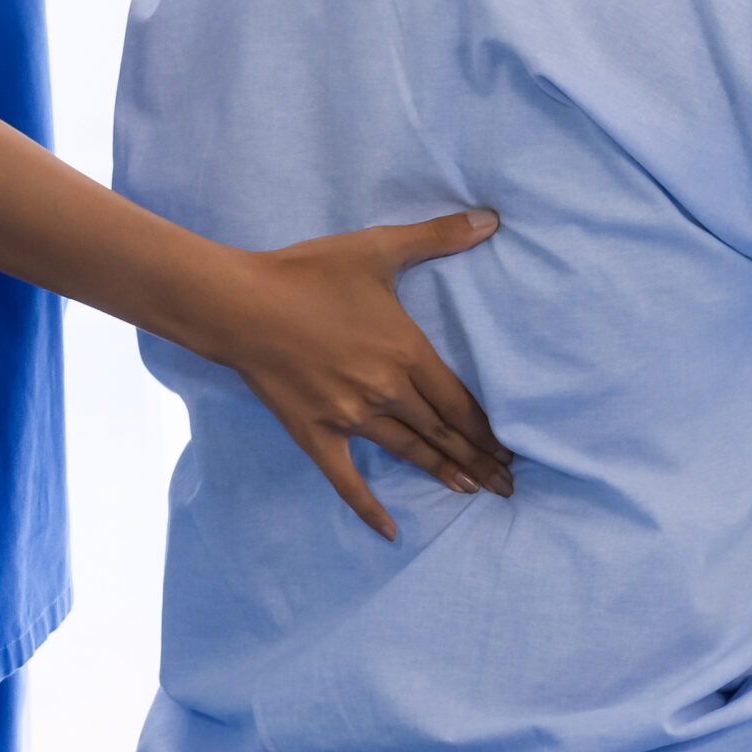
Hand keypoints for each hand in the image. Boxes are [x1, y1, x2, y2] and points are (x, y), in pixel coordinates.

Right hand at [195, 210, 514, 540]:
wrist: (239, 303)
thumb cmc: (308, 273)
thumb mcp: (378, 248)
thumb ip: (438, 236)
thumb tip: (491, 219)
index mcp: (406, 352)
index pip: (460, 402)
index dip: (488, 429)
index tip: (512, 450)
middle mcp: (385, 391)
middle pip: (442, 433)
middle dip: (478, 458)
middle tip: (508, 483)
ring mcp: (350, 417)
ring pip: (408, 453)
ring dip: (443, 473)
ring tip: (472, 491)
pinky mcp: (316, 432)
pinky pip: (347, 479)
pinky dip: (369, 507)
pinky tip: (390, 532)